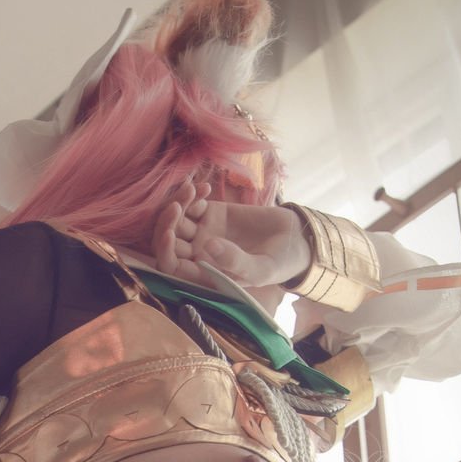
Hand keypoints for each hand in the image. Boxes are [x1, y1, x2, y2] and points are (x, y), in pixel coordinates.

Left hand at [149, 185, 311, 301]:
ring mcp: (202, 232)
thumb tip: (208, 246)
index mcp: (203, 274)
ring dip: (178, 202)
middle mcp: (197, 254)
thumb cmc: (278, 264)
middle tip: (178, 204)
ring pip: (176, 218)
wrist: (295, 240)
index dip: (165, 251)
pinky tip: (206, 187)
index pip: (171, 266)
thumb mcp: (261, 269)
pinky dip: (192, 192)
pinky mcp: (211, 212)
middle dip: (166, 222)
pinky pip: (191, 202)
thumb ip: (235, 263)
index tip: (170, 233)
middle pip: (168, 240)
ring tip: (194, 190)